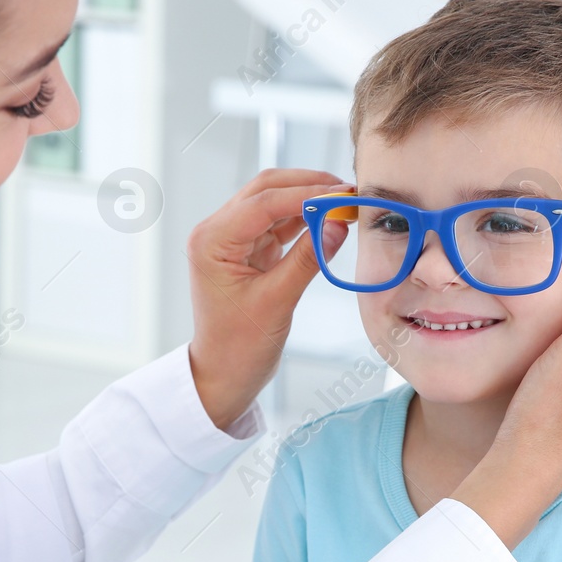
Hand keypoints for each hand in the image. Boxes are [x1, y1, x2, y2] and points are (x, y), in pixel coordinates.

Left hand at [186, 169, 351, 428]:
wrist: (223, 375)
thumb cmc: (239, 347)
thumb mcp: (277, 302)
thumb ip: (309, 259)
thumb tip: (339, 223)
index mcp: (212, 241)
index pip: (263, 202)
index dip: (306, 194)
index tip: (343, 195)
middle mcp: (216, 232)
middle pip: (266, 190)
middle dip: (308, 186)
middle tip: (349, 192)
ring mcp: (232, 239)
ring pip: (274, 201)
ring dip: (309, 199)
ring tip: (346, 202)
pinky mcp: (249, 249)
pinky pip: (279, 223)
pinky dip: (306, 218)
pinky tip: (331, 218)